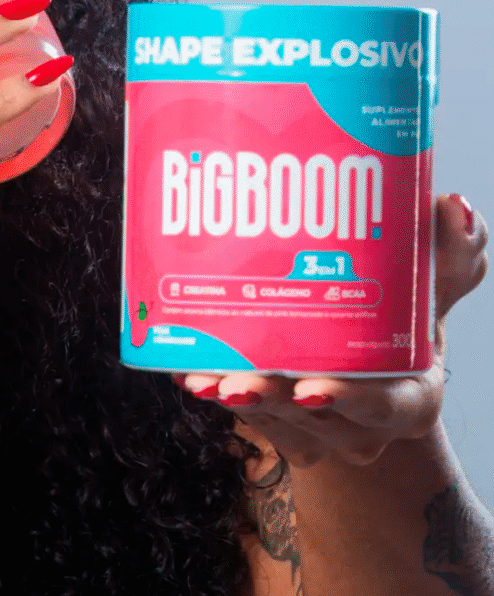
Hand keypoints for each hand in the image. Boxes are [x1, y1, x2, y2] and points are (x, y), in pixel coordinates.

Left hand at [173, 194, 488, 466]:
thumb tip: (453, 206)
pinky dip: (214, 389)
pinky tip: (185, 368)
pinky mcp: (277, 431)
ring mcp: (315, 433)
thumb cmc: (398, 325)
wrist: (367, 376)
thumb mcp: (429, 291)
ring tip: (200, 374)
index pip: (385, 405)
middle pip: (312, 416)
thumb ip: (448, 253)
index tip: (310, 387)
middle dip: (270, 396)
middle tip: (234, 379)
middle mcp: (360, 425)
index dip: (348, 397)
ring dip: (233, 394)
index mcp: (408, 397)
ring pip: (269, 419)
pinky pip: (242, 417)